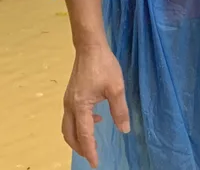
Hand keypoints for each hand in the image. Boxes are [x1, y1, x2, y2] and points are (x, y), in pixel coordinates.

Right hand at [62, 44, 129, 168]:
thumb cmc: (104, 66)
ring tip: (93, 142)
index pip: (84, 135)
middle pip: (69, 134)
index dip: (90, 150)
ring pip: (67, 127)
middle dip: (80, 147)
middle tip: (93, 155)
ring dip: (78, 137)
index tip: (95, 162)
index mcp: (80, 106)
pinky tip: (96, 118)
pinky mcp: (70, 95)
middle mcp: (69, 106)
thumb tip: (124, 130)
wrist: (90, 48)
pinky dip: (80, 125)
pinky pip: (71, 117)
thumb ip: (120, 110)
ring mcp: (67, 101)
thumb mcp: (116, 88)